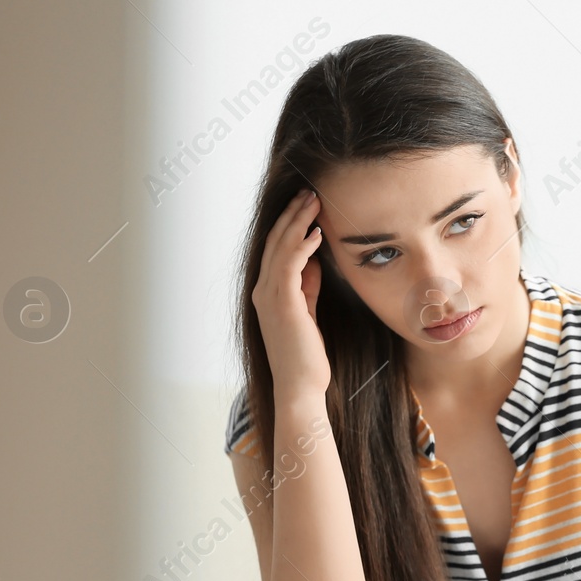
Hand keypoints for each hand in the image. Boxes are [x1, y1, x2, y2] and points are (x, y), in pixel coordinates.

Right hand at [252, 187, 329, 397]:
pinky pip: (289, 265)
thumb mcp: (308, 314)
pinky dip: (302, 246)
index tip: (306, 207)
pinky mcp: (283, 304)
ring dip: (298, 222)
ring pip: (280, 248)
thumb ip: (307, 288)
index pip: (275, 250)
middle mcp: (263, 292)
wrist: (300, 387)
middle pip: (274, 242)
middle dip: (292, 215)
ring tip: (314, 202)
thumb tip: (314, 263)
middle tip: (309, 194)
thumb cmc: (306, 357)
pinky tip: (316, 233)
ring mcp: (270, 297)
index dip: (289, 226)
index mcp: (267, 294)